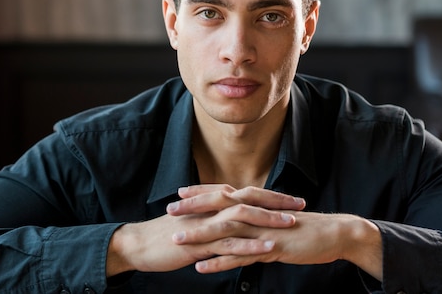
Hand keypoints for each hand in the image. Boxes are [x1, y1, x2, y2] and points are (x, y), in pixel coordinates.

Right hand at [106, 185, 304, 275]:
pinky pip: (230, 242)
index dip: (272, 195)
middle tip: (301, 205)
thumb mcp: (196, 222)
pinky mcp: (201, 242)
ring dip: (269, 220)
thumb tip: (234, 220)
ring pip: (244, 218)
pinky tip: (268, 247)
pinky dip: (251, 244)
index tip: (293, 198)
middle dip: (278, 201)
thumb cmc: (167, 234)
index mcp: (213, 202)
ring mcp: (207, 224)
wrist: (140, 244)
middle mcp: (212, 208)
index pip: (248, 194)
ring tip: (292, 223)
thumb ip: (215, 219)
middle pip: (251, 199)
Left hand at [171, 185, 382, 280]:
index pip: (225, 194)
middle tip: (169, 209)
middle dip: (194, 207)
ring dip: (200, 235)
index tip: (180, 192)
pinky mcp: (271, 248)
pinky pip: (241, 256)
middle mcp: (258, 213)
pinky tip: (202, 267)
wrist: (335, 234)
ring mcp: (263, 230)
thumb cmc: (306, 228)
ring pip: (226, 230)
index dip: (202, 192)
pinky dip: (220, 262)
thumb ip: (260, 218)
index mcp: (258, 204)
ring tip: (177, 238)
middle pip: (220, 206)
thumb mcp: (278, 219)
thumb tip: (244, 219)